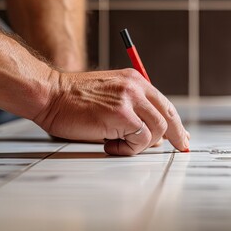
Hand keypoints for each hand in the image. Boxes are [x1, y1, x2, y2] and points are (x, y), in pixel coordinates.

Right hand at [35, 68, 189, 155]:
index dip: (176, 123)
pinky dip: (128, 149)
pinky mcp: (122, 116)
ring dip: (141, 144)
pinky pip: (140, 140)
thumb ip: (130, 109)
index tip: (181, 137)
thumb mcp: (108, 96)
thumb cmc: (71, 100)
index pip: (164, 103)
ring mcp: (130, 101)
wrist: (50, 95)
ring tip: (118, 144)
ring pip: (157, 130)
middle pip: (168, 116)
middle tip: (178, 148)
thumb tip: (151, 135)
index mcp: (134, 80)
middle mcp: (135, 88)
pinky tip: (109, 145)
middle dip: (175, 136)